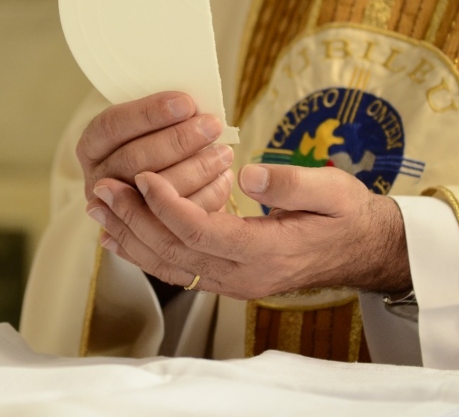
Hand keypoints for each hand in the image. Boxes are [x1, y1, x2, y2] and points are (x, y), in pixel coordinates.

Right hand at [77, 91, 232, 211]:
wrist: (164, 189)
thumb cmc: (160, 146)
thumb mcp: (152, 129)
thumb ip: (163, 119)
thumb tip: (190, 108)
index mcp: (92, 146)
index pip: (112, 126)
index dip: (148, 114)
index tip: (186, 103)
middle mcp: (99, 180)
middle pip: (133, 159)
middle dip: (177, 140)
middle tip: (211, 126)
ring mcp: (120, 212)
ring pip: (156, 192)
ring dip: (196, 168)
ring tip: (223, 152)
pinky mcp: (148, 235)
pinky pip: (177, 219)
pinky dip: (206, 195)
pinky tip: (224, 177)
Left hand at [87, 164, 410, 298]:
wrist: (359, 249)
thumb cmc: (345, 214)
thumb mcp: (332, 190)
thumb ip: (292, 183)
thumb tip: (248, 175)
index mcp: (267, 252)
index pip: (202, 233)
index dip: (168, 205)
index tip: (143, 176)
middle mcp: (243, 276)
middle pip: (175, 253)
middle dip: (134, 220)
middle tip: (104, 189)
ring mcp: (233, 283)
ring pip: (169, 266)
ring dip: (131, 237)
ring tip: (100, 208)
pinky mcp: (227, 279)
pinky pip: (177, 270)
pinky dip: (144, 252)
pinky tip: (120, 235)